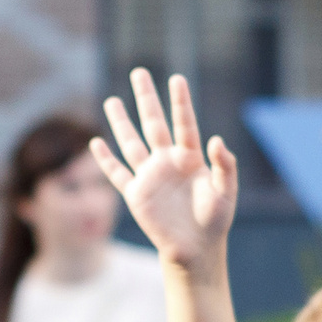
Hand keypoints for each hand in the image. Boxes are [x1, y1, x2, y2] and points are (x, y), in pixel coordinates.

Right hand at [94, 70, 238, 282]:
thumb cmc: (215, 220)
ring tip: (112, 100)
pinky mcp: (136, 194)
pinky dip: (106, 160)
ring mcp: (150, 176)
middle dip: (146, 98)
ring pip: (131, 143)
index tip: (177, 78)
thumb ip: (225, 165)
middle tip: (139, 72)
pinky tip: (96, 143)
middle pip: (154, 123)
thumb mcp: (226, 192)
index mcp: (190, 158)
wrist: (196, 248)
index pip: (184, 123)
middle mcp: (167, 162)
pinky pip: (118, 173)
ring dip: (121, 122)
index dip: (180, 102)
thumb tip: (217, 140)